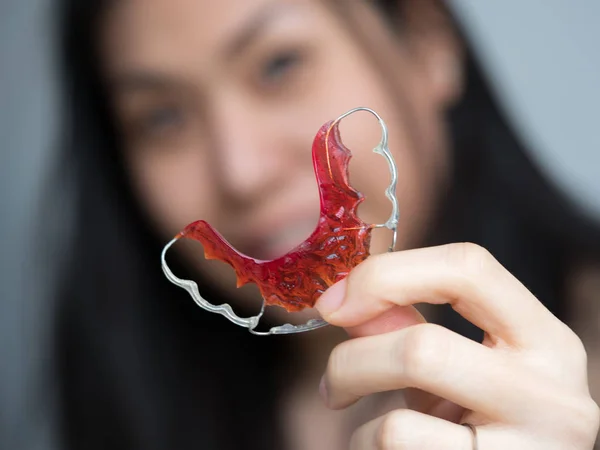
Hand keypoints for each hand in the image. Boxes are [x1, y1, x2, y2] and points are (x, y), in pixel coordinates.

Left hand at [315, 243, 599, 448]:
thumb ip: (408, 326)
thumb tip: (345, 300)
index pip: (468, 269)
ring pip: (396, 425)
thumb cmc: (481, 422)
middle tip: (332, 381)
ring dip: (360, 423)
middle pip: (422, 349)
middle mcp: (552, 396)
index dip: (386, 275)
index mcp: (545, 340)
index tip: (336, 304)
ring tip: (364, 427)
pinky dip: (367, 448)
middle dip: (352, 361)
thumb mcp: (456, 368)